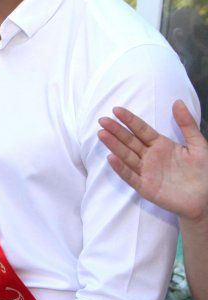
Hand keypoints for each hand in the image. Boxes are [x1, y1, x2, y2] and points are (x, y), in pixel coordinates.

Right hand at [99, 101, 207, 221]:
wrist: (206, 198)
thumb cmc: (204, 172)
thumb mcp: (199, 145)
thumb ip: (187, 124)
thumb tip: (177, 101)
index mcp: (161, 145)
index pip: (142, 130)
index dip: (130, 120)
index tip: (116, 110)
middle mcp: (150, 157)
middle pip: (130, 141)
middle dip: (116, 130)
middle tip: (102, 120)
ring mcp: (146, 172)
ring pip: (126, 156)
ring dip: (114, 145)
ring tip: (102, 134)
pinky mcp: (145, 187)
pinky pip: (131, 176)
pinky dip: (121, 168)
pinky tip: (112, 158)